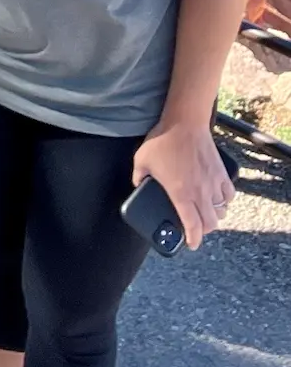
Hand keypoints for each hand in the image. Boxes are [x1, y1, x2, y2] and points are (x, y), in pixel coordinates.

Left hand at [132, 122, 234, 249]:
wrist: (184, 122)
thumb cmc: (162, 140)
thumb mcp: (141, 160)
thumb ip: (138, 177)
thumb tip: (137, 185)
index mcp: (181, 193)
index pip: (192, 226)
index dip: (193, 239)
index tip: (191, 244)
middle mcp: (201, 192)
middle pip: (210, 223)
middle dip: (203, 231)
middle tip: (196, 230)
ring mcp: (214, 183)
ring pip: (221, 211)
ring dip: (214, 217)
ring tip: (205, 215)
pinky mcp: (222, 173)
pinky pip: (229, 195)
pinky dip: (224, 201)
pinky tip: (218, 199)